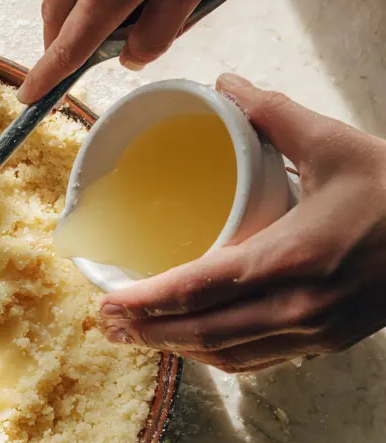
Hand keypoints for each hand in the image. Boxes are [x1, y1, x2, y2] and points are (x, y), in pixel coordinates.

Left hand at [99, 75, 385, 372]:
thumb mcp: (337, 144)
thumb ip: (273, 113)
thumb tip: (226, 83)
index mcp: (291, 258)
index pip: (200, 288)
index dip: (148, 300)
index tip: (107, 302)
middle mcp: (297, 305)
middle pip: (203, 331)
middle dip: (148, 331)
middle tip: (105, 324)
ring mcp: (313, 331)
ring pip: (226, 353)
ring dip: (176, 348)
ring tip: (135, 335)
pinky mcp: (326, 341)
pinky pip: (257, 360)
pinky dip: (215, 355)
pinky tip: (191, 343)